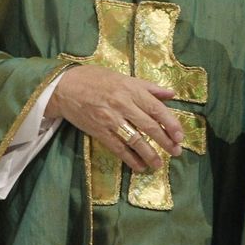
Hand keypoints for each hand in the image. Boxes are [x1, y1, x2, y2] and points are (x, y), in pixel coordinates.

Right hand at [47, 64, 183, 171]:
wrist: (65, 87)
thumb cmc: (96, 79)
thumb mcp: (124, 77)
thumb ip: (149, 87)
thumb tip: (171, 94)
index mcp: (131, 90)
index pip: (157, 108)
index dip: (171, 124)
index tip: (180, 136)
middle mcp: (122, 105)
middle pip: (149, 126)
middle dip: (165, 141)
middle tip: (176, 152)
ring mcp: (110, 120)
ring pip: (135, 140)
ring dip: (150, 154)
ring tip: (159, 164)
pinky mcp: (99, 132)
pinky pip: (118, 148)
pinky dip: (130, 159)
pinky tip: (139, 166)